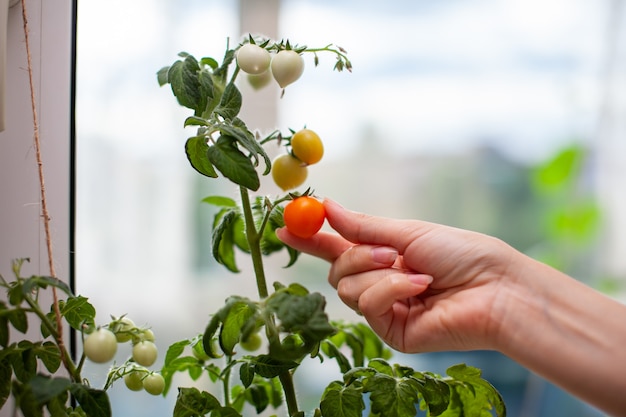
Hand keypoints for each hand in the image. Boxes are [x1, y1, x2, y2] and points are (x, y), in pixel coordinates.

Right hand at [276, 199, 516, 352]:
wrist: (495, 288)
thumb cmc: (461, 254)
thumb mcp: (407, 232)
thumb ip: (362, 226)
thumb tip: (326, 206)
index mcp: (383, 255)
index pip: (336, 248)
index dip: (309, 238)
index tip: (284, 227)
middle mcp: (379, 282)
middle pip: (336, 270)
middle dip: (356, 256)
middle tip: (387, 251)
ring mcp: (384, 308)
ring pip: (347, 289)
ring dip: (377, 273)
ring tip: (414, 271)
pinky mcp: (391, 331)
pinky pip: (368, 306)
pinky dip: (391, 290)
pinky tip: (420, 288)